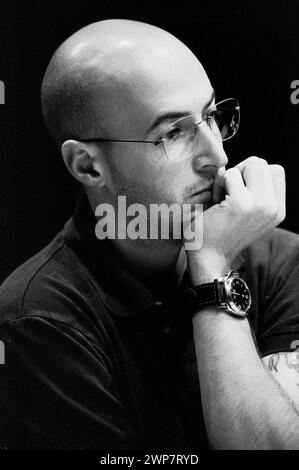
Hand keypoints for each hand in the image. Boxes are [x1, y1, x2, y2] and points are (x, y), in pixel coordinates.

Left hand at [184, 157, 285, 283]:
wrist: (209, 259)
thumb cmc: (221, 232)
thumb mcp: (248, 211)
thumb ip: (254, 189)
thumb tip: (244, 163)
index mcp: (278, 209)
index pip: (274, 170)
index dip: (251, 175)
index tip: (238, 193)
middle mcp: (274, 207)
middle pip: (261, 163)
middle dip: (241, 172)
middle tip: (227, 194)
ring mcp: (260, 204)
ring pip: (250, 164)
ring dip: (230, 177)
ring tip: (222, 200)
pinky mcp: (241, 203)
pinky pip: (229, 174)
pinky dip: (219, 184)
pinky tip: (215, 204)